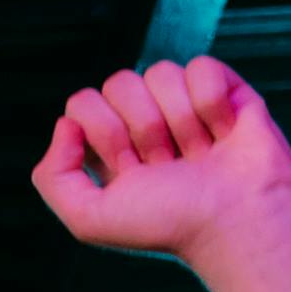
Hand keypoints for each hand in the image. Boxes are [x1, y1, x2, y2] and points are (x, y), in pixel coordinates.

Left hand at [32, 57, 290, 291]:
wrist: (237, 223)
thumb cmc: (169, 225)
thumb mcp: (89, 219)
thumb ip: (53, 178)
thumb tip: (66, 123)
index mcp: (109, 144)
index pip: (82, 103)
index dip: (105, 133)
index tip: (131, 170)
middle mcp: (144, 120)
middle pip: (118, 82)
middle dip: (143, 129)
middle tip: (168, 165)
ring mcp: (184, 102)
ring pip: (160, 72)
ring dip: (181, 121)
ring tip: (200, 155)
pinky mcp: (225, 89)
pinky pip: (201, 66)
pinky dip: (212, 103)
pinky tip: (224, 134)